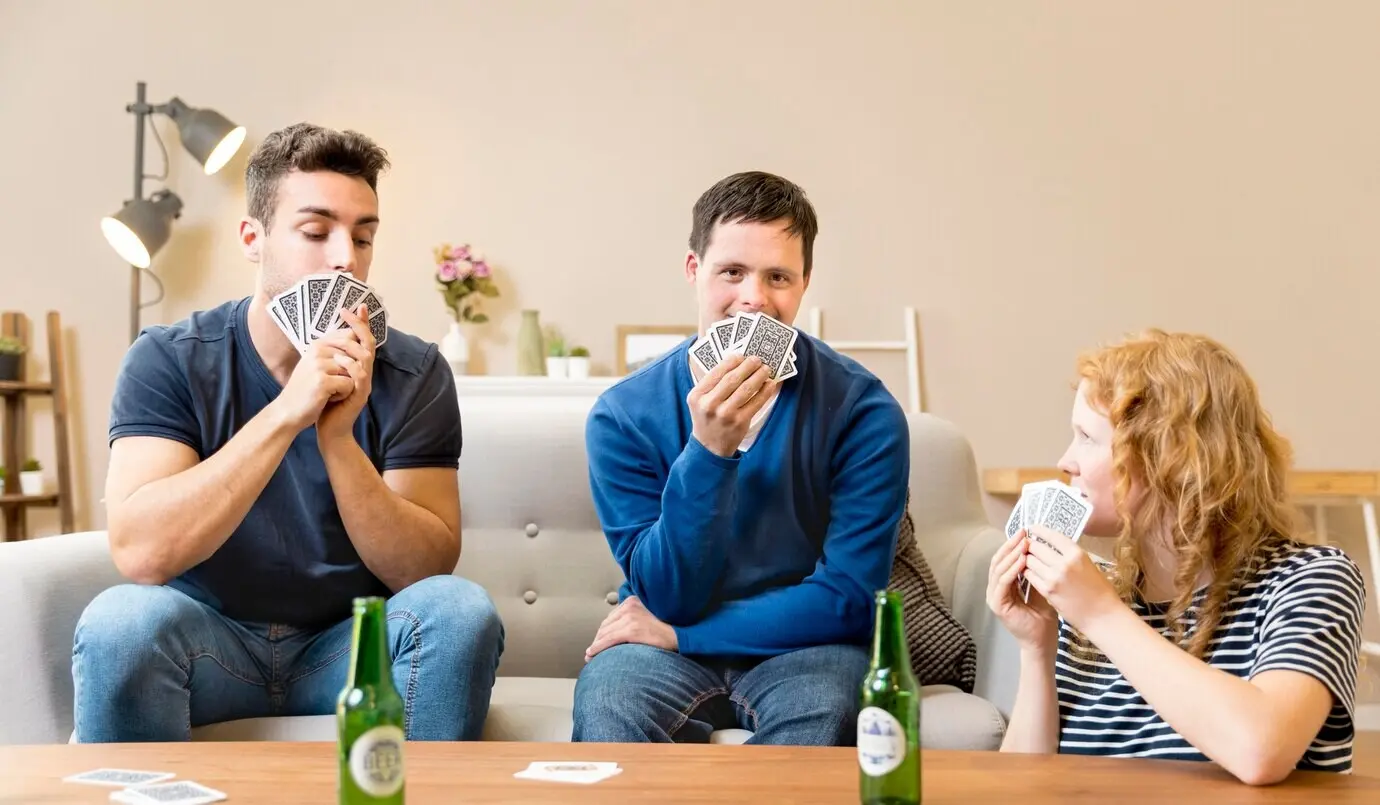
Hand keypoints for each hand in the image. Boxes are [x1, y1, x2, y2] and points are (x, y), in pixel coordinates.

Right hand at [274, 324, 357, 432]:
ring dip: (346, 385)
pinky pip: (349, 385)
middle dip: (349, 374)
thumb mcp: (317, 364)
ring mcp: (319, 365)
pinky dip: (343, 395)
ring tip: (327, 390)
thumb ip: (334, 350)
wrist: (287, 411)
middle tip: (329, 384)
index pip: (350, 338)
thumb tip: (356, 334)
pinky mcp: (323, 381)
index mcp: (317, 344)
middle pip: (355, 357)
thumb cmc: (306, 388)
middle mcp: (318, 351)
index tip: (336, 370)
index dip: (352, 356)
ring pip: (354, 371)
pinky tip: (327, 398)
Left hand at [315, 303, 375, 443]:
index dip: (360, 323)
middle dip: (359, 326)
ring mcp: (364, 384)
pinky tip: (338, 361)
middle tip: (347, 312)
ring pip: (366, 358)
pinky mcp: (360, 395)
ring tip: (338, 340)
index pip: (362, 340)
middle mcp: (364, 373)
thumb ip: (332, 360)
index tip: (352, 307)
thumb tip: (327, 341)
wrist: (330, 429)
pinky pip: (360, 376)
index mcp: (357, 367)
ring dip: (353, 346)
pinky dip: (350, 366)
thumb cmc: (327, 403)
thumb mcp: (328, 376)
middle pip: (369, 344)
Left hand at [584, 596, 677, 660]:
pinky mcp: (631, 630)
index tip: (598, 640)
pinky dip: (598, 648)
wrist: (682, 633)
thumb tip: (622, 630)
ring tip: (591, 655)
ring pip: (605, 632)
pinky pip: (609, 640)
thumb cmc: (669, 627)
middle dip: (598, 638)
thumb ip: (637, 617)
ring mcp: (630, 617)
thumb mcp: (651, 615)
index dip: (603, 630)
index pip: (612, 616)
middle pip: (606, 624)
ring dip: (596, 644)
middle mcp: (630, 606)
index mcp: (634, 601)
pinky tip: (592, 654)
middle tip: (592, 650)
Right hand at [687, 353, 776, 456]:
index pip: (716, 373)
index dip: (731, 361)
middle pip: (732, 379)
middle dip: (747, 366)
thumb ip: (713, 384)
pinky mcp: (740, 422)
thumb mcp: (700, 401)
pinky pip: (756, 402)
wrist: (709, 447)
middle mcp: (710, 404)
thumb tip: (736, 362)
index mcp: (697, 396)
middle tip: (757, 359)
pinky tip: (770, 384)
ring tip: (766, 369)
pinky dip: (765, 391)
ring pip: (746, 389)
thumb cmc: (707, 418)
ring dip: (758, 376)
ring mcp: (725, 414)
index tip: (741, 355)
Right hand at [986, 530, 1058, 652]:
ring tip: (1024, 543)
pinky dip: (1012, 570)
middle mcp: (995, 588)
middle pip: (998, 560)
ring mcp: (993, 596)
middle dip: (1011, 545)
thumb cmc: (1044, 616)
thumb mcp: (1041, 587)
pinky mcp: (997, 604)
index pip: (1004, 559)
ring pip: (998, 569)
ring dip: (1011, 554)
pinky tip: (1022, 560)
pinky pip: (1003, 582)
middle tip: (1023, 532)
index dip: (1013, 544)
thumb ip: (1036, 570)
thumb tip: (1040, 547)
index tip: (1027, 531)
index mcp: (1004, 584)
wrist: (1043, 640)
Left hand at [1023, 525, 1122, 634]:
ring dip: (1026, 559)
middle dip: (1030, 546)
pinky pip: (1029, 575)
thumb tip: (1052, 544)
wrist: (1102, 616)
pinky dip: (1027, 572)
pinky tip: (1029, 572)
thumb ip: (1070, 554)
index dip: (1038, 530)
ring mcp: (1054, 577)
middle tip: (1027, 546)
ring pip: (1029, 560)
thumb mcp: (1088, 564)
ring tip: (1028, 560)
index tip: (1032, 529)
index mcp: (1077, 554)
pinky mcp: (1047, 591)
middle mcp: (1064, 563)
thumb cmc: (1099, 591)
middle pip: (1036, 546)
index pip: (1051, 535)